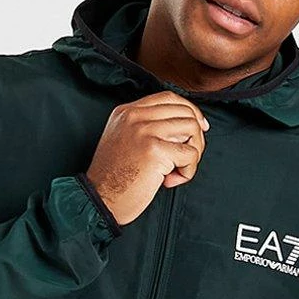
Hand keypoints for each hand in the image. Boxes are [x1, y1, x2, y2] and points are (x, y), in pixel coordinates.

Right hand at [85, 91, 208, 225]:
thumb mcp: (124, 141)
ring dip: (193, 154)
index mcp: (126, 112)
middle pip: (184, 111)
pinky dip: (188, 171)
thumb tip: (185, 126)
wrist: (99, 200)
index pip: (168, 98)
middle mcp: (135, 116)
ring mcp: (145, 131)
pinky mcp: (154, 150)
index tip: (200, 128)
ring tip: (176, 172)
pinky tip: (170, 181)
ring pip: (191, 128)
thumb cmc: (114, 179)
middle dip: (195, 137)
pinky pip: (190, 154)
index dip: (189, 111)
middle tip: (186, 160)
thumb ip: (146, 128)